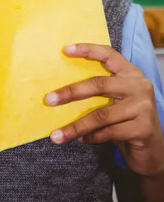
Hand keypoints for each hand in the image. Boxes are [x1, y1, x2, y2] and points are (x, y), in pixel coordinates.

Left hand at [45, 43, 163, 176]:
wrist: (153, 151)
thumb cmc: (128, 121)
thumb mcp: (117, 100)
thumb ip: (100, 90)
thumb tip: (62, 90)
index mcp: (131, 73)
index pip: (108, 54)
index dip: (87, 50)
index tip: (65, 50)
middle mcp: (139, 86)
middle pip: (99, 84)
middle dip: (71, 92)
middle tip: (49, 99)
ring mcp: (143, 107)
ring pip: (101, 114)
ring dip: (76, 125)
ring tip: (57, 134)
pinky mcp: (143, 128)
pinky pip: (109, 132)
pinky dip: (91, 137)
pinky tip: (81, 140)